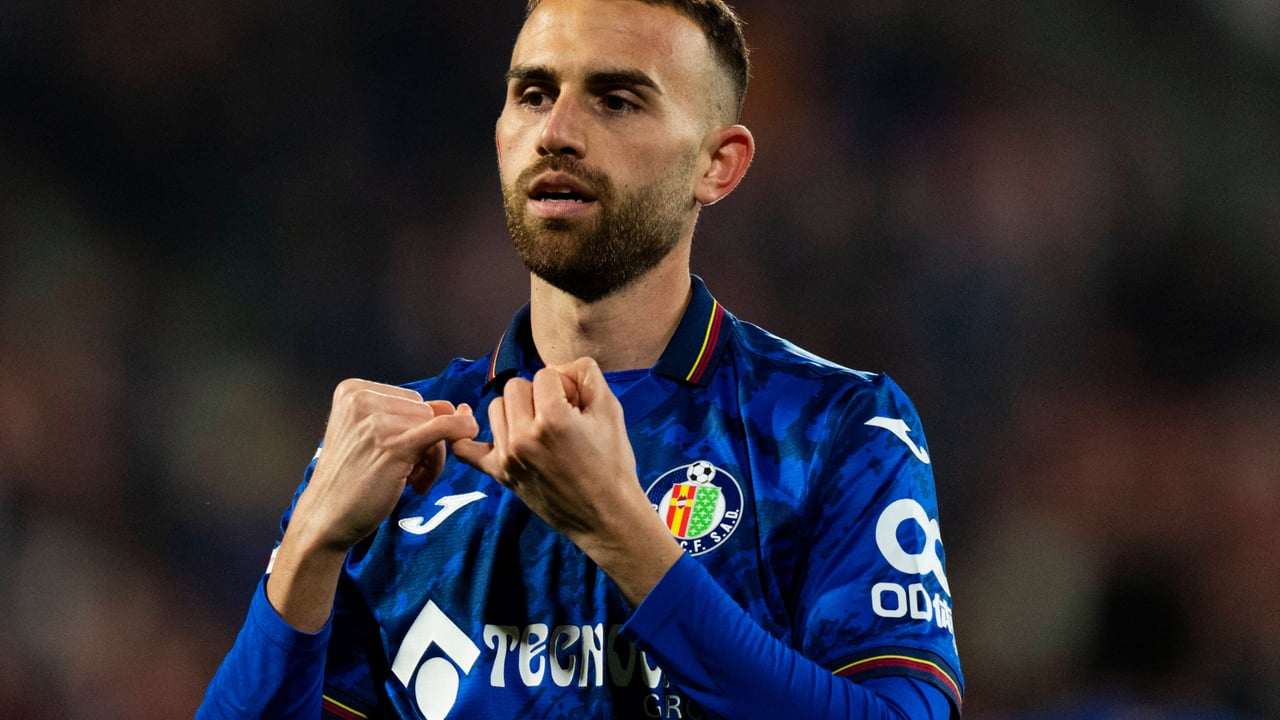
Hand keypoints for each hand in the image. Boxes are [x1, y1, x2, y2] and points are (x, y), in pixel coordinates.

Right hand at [292, 379, 479, 552]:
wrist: (325, 517)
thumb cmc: (351, 480)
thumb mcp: (371, 436)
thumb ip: (409, 418)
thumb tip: (458, 408)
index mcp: (353, 391)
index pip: (410, 400)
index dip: (415, 429)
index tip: (400, 455)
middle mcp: (361, 400)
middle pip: (424, 411)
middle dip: (427, 442)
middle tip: (409, 474)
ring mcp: (377, 422)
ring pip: (436, 424)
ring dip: (433, 458)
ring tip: (411, 481)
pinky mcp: (394, 446)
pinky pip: (443, 428)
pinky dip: (462, 428)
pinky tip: (469, 432)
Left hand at [453, 358, 681, 603]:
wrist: (606, 515)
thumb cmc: (613, 463)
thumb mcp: (611, 411)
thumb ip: (586, 376)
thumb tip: (561, 368)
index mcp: (553, 418)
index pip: (545, 374)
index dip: (565, 384)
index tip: (577, 404)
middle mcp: (524, 435)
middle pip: (515, 386)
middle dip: (538, 394)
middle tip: (558, 415)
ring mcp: (508, 456)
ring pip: (496, 408)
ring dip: (516, 411)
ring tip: (538, 428)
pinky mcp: (500, 474)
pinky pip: (466, 450)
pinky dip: (470, 439)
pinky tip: (488, 435)